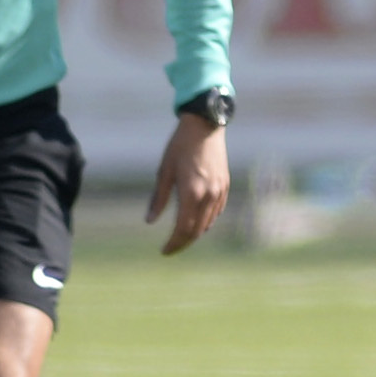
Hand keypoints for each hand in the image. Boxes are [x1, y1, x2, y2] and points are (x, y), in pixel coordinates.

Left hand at [148, 113, 229, 253]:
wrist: (205, 126)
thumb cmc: (180, 146)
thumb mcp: (164, 170)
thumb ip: (159, 198)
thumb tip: (150, 221)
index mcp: (191, 193)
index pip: (183, 229)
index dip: (173, 243)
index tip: (163, 251)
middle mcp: (208, 196)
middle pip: (196, 231)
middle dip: (183, 243)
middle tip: (171, 249)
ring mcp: (219, 192)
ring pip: (208, 223)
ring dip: (194, 234)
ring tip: (181, 237)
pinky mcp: (225, 186)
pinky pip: (216, 212)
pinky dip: (206, 221)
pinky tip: (197, 222)